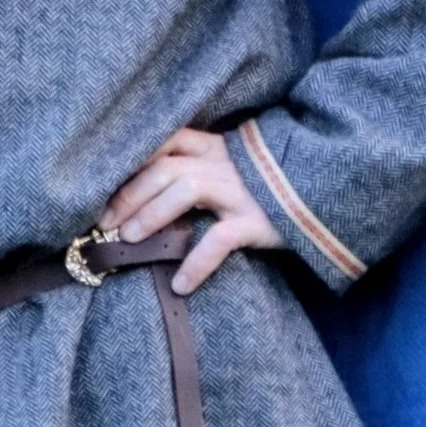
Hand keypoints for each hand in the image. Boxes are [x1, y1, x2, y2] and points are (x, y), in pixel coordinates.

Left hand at [105, 126, 279, 295]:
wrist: (323, 190)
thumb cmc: (267, 185)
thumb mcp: (232, 166)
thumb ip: (198, 170)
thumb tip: (148, 196)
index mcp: (214, 147)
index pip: (165, 141)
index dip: (131, 160)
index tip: (102, 186)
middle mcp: (223, 164)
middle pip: (165, 168)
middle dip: (129, 195)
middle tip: (104, 223)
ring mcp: (240, 191)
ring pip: (186, 190)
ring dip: (151, 215)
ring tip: (129, 240)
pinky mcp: (257, 221)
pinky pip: (220, 240)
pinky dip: (196, 263)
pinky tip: (180, 284)